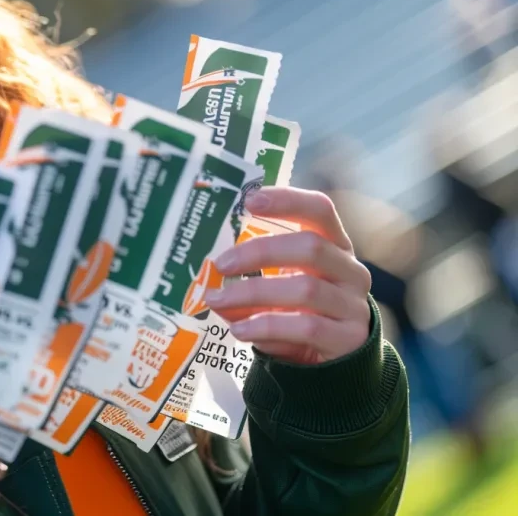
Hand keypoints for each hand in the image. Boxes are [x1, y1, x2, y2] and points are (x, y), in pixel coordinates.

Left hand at [204, 186, 372, 364]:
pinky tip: (240, 330)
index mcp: (334, 246)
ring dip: (254, 293)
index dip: (289, 200)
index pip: (320, 210)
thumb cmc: (301, 313)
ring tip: (218, 299)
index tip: (250, 200)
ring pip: (306, 289)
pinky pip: (306, 327)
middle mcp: (350, 270)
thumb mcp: (279, 288)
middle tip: (221, 264)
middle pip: (310, 247)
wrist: (336, 362)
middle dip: (260, 253)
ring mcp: (353, 305)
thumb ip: (251, 278)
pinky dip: (267, 326)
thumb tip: (209, 280)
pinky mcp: (348, 339)